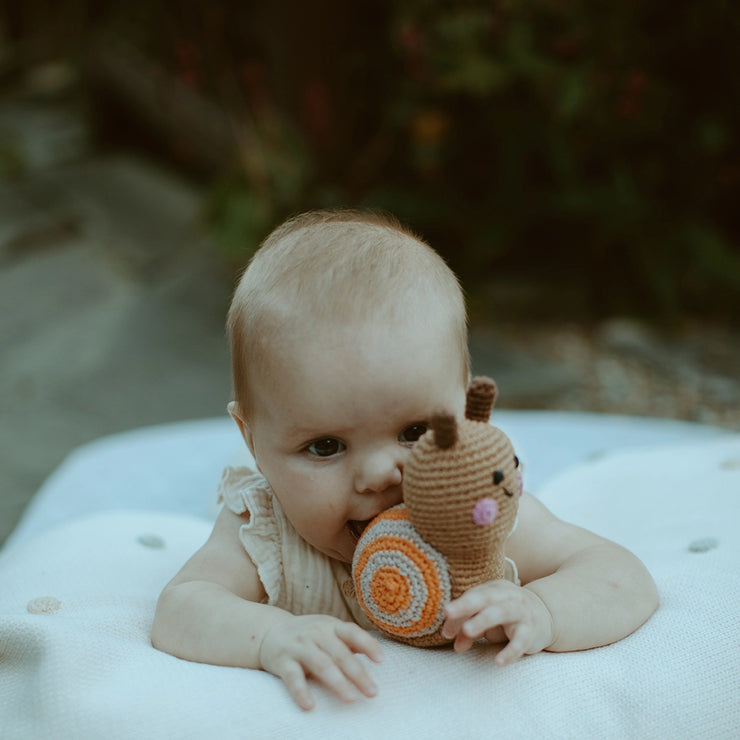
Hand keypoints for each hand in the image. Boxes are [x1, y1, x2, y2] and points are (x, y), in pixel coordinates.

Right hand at [259, 614, 383, 710]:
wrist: (268, 632)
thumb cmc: (308, 635)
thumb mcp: (328, 631)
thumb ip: (349, 642)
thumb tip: (378, 655)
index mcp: (330, 625)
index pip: (352, 632)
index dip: (367, 644)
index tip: (381, 660)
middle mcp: (316, 633)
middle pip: (340, 653)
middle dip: (357, 673)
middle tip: (372, 692)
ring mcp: (299, 646)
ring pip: (320, 664)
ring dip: (337, 682)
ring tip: (351, 699)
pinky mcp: (282, 661)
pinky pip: (292, 677)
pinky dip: (301, 691)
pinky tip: (310, 705)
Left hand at [441, 580, 553, 665]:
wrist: (545, 615)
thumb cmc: (507, 616)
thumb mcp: (487, 619)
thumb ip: (469, 628)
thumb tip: (454, 643)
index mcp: (494, 589)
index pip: (473, 596)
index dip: (458, 606)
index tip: (445, 616)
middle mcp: (508, 596)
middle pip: (486, 598)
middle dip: (466, 604)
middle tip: (448, 613)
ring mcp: (521, 612)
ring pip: (502, 612)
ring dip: (483, 620)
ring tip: (467, 631)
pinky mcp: (532, 631)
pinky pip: (521, 641)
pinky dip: (510, 651)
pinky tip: (498, 662)